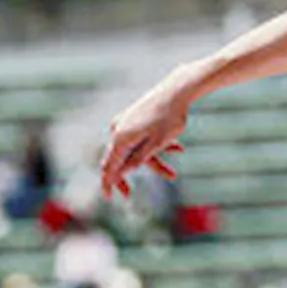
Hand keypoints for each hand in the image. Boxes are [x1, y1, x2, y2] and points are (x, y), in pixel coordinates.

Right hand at [100, 77, 189, 198]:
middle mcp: (119, 129)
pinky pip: (141, 139)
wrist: (176, 91)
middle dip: (128, 175)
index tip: (108, 197)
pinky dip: (156, 146)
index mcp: (121, 137)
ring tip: (173, 175)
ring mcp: (125, 123)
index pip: (110, 165)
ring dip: (153, 160)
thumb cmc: (169, 118)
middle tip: (127, 195)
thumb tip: (122, 172)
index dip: (108, 182)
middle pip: (118, 158)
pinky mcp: (134, 119)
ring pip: (134, 149)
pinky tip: (178, 148)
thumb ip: (138, 159)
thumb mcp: (156, 144)